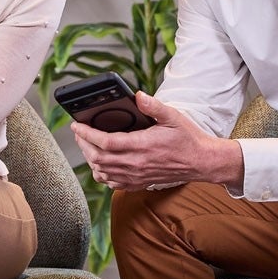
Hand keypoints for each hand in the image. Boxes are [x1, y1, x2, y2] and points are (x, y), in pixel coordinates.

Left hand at [71, 91, 243, 189]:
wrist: (201, 162)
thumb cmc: (187, 138)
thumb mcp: (173, 116)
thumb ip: (153, 106)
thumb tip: (137, 95)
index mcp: (142, 145)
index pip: (105, 142)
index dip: (87, 134)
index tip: (76, 125)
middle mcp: (136, 163)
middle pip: (98, 158)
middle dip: (83, 145)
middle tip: (78, 133)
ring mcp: (136, 176)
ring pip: (102, 172)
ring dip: (90, 159)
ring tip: (86, 145)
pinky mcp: (138, 183)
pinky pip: (112, 183)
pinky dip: (101, 173)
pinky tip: (100, 163)